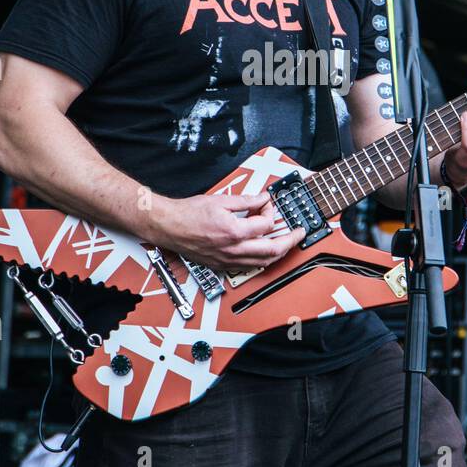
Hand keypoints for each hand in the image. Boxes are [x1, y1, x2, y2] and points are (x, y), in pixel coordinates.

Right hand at [150, 191, 304, 271]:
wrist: (168, 226)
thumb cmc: (188, 213)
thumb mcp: (220, 200)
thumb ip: (246, 200)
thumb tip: (263, 199)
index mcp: (233, 231)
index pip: (265, 225)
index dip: (271, 213)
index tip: (269, 205)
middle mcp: (232, 249)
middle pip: (272, 250)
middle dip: (290, 241)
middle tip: (299, 233)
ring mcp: (227, 260)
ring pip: (262, 263)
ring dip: (278, 253)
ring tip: (286, 243)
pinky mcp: (221, 265)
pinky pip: (248, 268)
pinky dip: (261, 261)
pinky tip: (264, 253)